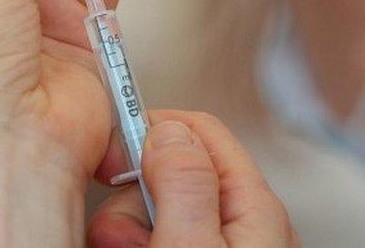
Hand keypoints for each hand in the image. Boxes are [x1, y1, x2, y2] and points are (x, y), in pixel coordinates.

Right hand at [88, 111, 297, 246]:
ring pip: (162, 212)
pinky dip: (139, 244)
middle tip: (116, 240)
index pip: (201, 130)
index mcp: (254, 205)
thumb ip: (184, 185)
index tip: (110, 152)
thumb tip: (168, 128)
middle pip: (174, 174)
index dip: (151, 130)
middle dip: (133, 200)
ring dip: (130, 230)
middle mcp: (245, 222)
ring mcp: (226, 247)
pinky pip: (166, 238)